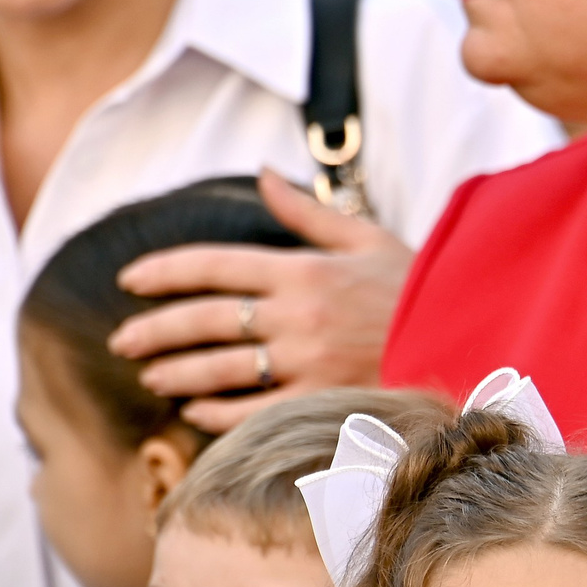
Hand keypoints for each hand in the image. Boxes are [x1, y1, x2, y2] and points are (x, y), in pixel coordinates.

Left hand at [109, 168, 410, 432]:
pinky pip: (254, 411)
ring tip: (150, 377)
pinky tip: (194, 412)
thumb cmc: (414, 286)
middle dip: (154, 330)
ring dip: (178, 372)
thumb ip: (307, 212)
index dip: (165, 271)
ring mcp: (308, 361)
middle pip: (206, 319)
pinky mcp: (322, 401)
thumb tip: (264, 173)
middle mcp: (297, 314)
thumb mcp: (365, 237)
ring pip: (221, 368)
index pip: (215, 265)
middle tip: (120, 341)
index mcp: (303, 269)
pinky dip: (217, 413)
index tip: (129, 281)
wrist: (466, 335)